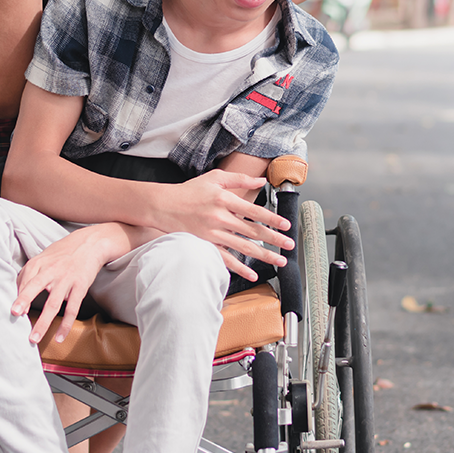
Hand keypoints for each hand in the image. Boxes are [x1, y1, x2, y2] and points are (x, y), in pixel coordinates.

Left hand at [11, 226, 118, 344]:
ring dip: (43, 323)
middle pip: (35, 287)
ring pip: (53, 304)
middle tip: (15, 316)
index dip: (18, 295)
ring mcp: (66, 280)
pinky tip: (59, 337)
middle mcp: (52, 271)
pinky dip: (65, 325)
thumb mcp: (43, 257)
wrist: (91, 244)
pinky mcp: (80, 287)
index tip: (12, 311)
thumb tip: (16, 292)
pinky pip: (72, 309)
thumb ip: (29, 273)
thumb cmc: (63, 253)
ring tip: (34, 339)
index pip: (24, 280)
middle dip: (24, 301)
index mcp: (39, 263)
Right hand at [155, 170, 294, 281]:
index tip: (286, 225)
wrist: (163, 206)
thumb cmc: (189, 191)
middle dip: (274, 239)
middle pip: (253, 231)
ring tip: (279, 261)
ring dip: (264, 255)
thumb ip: (239, 179)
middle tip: (290, 245)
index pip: (254, 211)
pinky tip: (253, 274)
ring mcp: (212, 234)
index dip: (272, 219)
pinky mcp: (205, 244)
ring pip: (243, 247)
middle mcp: (220, 217)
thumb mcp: (214, 178)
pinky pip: (225, 259)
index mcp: (224, 199)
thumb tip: (261, 180)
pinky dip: (240, 267)